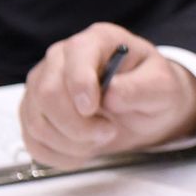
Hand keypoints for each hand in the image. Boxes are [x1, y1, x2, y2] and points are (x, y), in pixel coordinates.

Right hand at [20, 23, 195, 168]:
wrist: (147, 110)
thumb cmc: (154, 90)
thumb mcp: (162, 87)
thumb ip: (140, 88)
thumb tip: (109, 93)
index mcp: (98, 40)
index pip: (75, 56)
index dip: (80, 85)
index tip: (93, 109)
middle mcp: (62, 58)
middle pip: (48, 93)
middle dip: (78, 124)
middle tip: (109, 132)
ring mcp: (42, 85)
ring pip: (37, 122)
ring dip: (71, 142)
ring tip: (101, 139)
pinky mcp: (35, 113)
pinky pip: (33, 141)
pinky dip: (59, 155)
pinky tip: (84, 151)